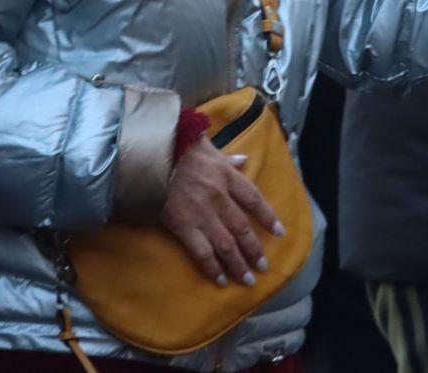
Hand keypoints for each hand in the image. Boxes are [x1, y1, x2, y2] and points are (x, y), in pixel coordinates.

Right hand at [161, 137, 282, 286]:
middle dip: (254, 250)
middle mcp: (219, 197)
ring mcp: (202, 214)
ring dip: (238, 264)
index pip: (254, 199)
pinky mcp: (184, 226)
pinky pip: (202, 253)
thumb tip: (244, 161)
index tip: (279, 232)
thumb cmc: (177, 147)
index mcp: (226, 176)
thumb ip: (226, 158)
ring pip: (227, 245)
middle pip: (242, 228)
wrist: (149, 156)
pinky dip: (213, 268)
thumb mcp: (207, 147)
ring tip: (247, 280)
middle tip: (263, 266)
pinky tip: (220, 280)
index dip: (268, 217)